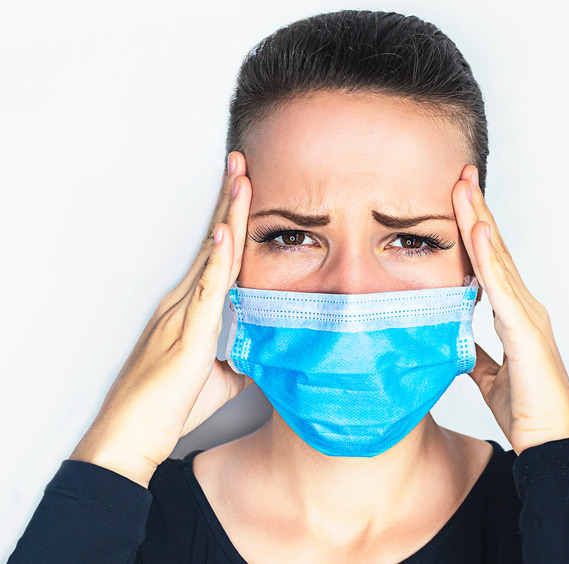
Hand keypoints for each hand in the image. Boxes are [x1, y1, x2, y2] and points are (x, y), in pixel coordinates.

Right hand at [69, 152, 252, 487]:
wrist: (131, 437)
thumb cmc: (168, 409)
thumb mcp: (221, 378)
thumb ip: (244, 357)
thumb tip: (270, 352)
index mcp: (192, 310)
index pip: (219, 257)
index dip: (232, 222)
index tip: (246, 189)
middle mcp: (184, 304)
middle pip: (214, 243)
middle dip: (230, 202)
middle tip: (243, 163)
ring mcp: (182, 315)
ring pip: (212, 256)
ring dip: (228, 217)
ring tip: (241, 179)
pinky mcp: (186, 336)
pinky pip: (205, 291)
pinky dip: (216, 261)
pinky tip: (224, 236)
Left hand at [452, 165, 568, 454]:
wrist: (550, 443)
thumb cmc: (527, 412)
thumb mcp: (489, 375)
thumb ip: (473, 353)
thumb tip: (452, 341)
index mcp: (515, 315)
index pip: (490, 263)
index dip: (475, 230)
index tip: (459, 199)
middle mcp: (524, 308)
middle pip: (496, 250)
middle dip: (478, 211)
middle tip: (461, 175)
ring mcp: (528, 316)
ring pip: (498, 259)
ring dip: (480, 221)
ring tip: (463, 188)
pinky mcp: (526, 331)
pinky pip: (502, 288)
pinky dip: (487, 258)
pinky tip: (475, 233)